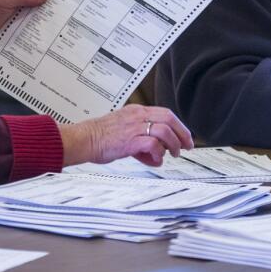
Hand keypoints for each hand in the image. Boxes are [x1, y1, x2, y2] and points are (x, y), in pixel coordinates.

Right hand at [59, 104, 194, 166]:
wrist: (83, 139)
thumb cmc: (101, 137)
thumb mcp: (124, 132)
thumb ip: (142, 140)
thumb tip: (156, 154)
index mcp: (136, 111)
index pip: (165, 113)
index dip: (179, 125)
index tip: (185, 137)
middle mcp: (137, 116)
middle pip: (169, 118)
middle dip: (182, 133)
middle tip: (187, 146)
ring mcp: (134, 127)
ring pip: (164, 130)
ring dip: (173, 144)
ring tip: (174, 154)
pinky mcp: (129, 140)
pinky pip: (152, 144)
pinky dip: (158, 153)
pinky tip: (156, 160)